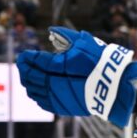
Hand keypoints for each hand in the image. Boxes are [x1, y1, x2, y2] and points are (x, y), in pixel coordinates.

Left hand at [16, 26, 136, 126]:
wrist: (114, 87)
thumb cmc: (100, 62)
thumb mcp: (84, 43)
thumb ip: (66, 35)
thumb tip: (51, 29)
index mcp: (57, 66)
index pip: (35, 61)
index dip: (27, 57)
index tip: (24, 54)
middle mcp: (53, 83)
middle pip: (30, 76)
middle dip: (24, 68)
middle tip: (23, 63)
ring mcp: (56, 97)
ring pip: (33, 90)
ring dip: (28, 82)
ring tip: (28, 75)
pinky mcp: (61, 107)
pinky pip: (41, 102)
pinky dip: (36, 94)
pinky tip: (37, 89)